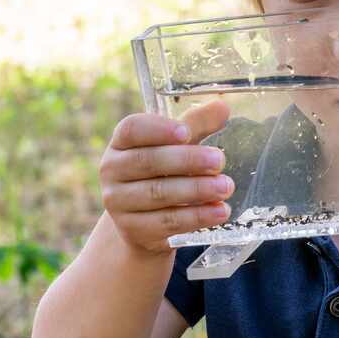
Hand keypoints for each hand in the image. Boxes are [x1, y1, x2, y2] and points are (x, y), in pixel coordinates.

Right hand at [98, 99, 233, 253]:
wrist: (144, 222)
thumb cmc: (163, 171)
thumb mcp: (177, 146)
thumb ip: (197, 125)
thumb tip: (222, 107)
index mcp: (121, 143)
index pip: (132, 129)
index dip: (158, 129)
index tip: (186, 133)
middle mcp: (112, 171)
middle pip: (149, 161)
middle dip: (188, 160)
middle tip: (219, 161)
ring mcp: (119, 203)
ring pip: (159, 193)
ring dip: (197, 190)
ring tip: (226, 187)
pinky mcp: (133, 230)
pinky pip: (167, 222)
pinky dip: (196, 217)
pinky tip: (219, 211)